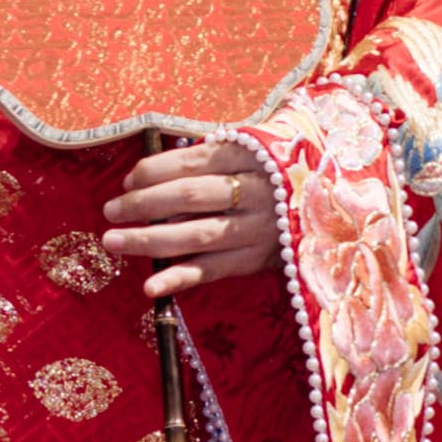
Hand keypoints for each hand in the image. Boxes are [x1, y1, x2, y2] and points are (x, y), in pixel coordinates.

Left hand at [103, 134, 282, 294]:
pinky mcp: (254, 261)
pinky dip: (177, 280)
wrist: (330, 211)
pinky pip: (210, 271)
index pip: (190, 162)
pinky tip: (150, 288)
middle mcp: (253, 193)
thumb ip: (206, 159)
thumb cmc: (272, 178)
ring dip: (148, 240)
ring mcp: (255, 230)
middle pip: (188, 198)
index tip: (127, 181)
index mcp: (248, 157)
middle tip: (110, 210)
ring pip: (194, 236)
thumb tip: (145, 178)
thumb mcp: (250, 154)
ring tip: (113, 241)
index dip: (152, 172)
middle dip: (142, 204)